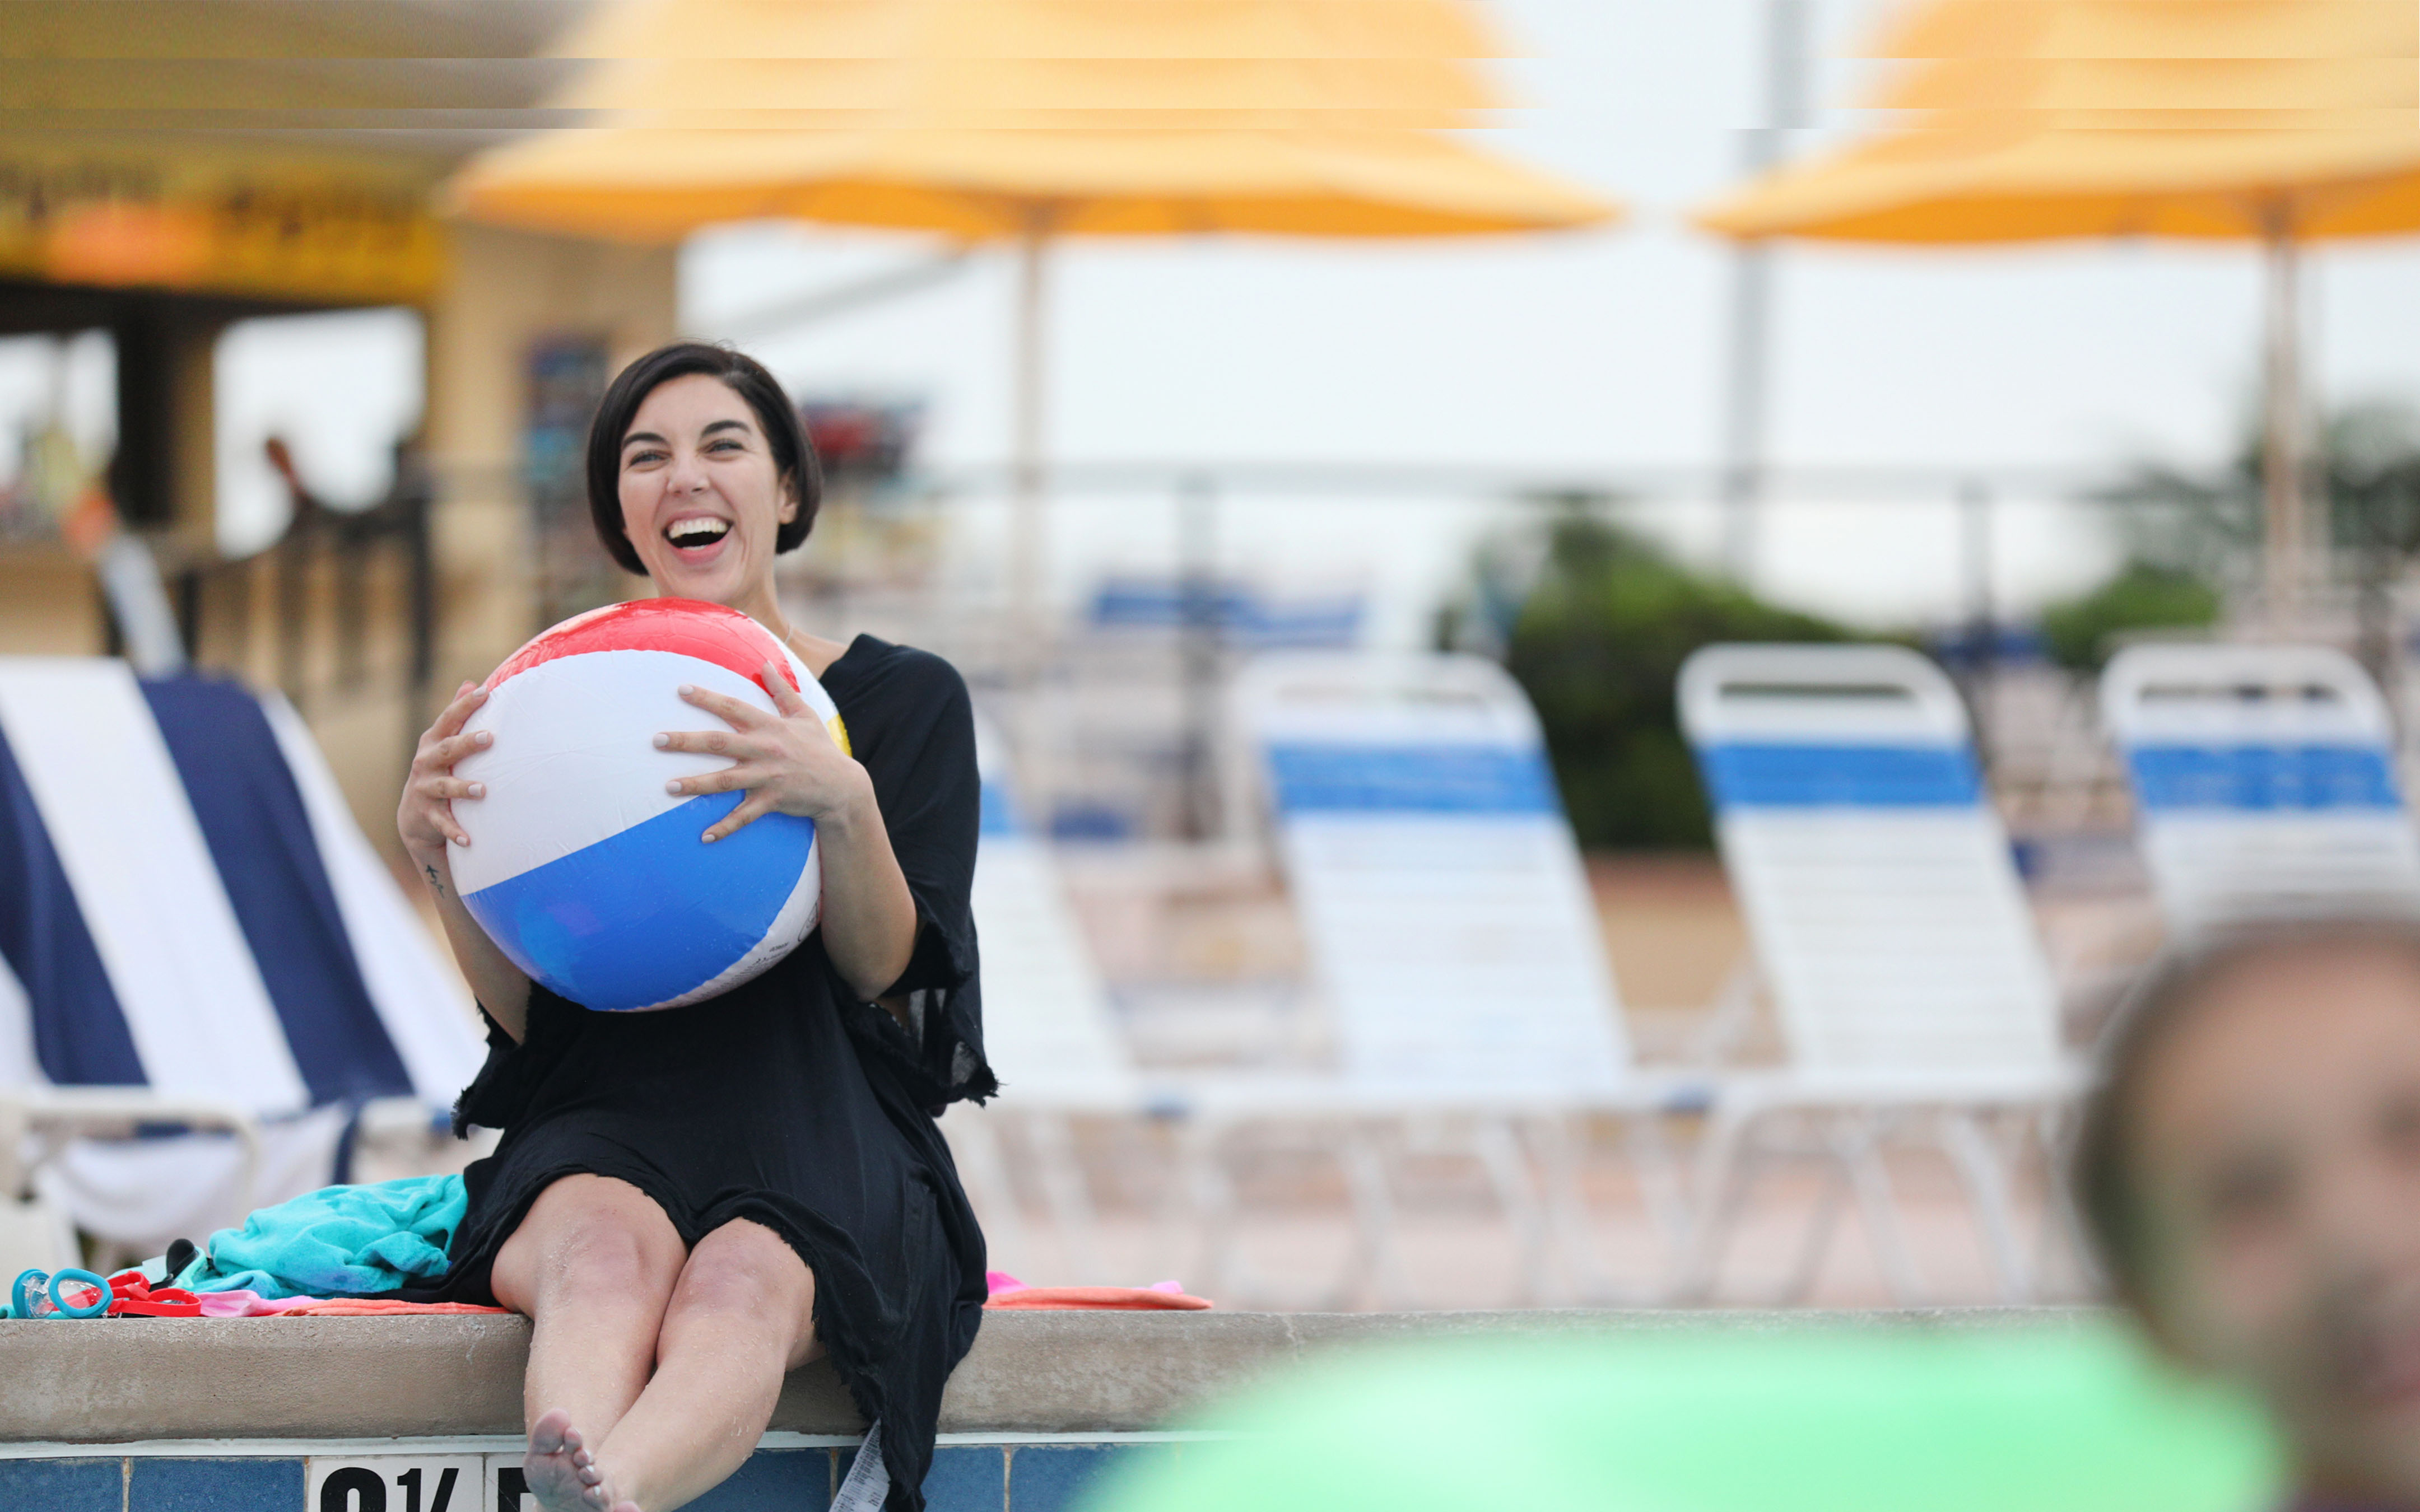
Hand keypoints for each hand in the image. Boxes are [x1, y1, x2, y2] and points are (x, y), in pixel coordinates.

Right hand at [398, 680, 491, 867]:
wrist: (414, 815)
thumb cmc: (439, 769)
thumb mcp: (443, 742)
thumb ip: (457, 715)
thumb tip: (472, 683)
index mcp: (433, 742)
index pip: (449, 719)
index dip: (465, 705)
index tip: (485, 692)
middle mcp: (426, 763)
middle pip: (446, 750)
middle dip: (466, 743)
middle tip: (489, 738)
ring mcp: (425, 789)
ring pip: (444, 787)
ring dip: (463, 788)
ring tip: (482, 790)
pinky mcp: (428, 815)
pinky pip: (442, 823)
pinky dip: (454, 831)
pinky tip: (468, 839)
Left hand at [657, 661, 868, 842]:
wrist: (842, 786)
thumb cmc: (819, 748)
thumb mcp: (804, 714)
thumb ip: (782, 689)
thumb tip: (765, 663)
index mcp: (770, 726)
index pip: (734, 708)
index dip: (708, 698)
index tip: (681, 690)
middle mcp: (765, 749)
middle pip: (720, 742)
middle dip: (687, 741)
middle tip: (657, 740)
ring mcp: (768, 777)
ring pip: (726, 780)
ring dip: (696, 784)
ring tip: (669, 787)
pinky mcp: (772, 800)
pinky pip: (745, 816)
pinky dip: (725, 827)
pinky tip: (704, 836)